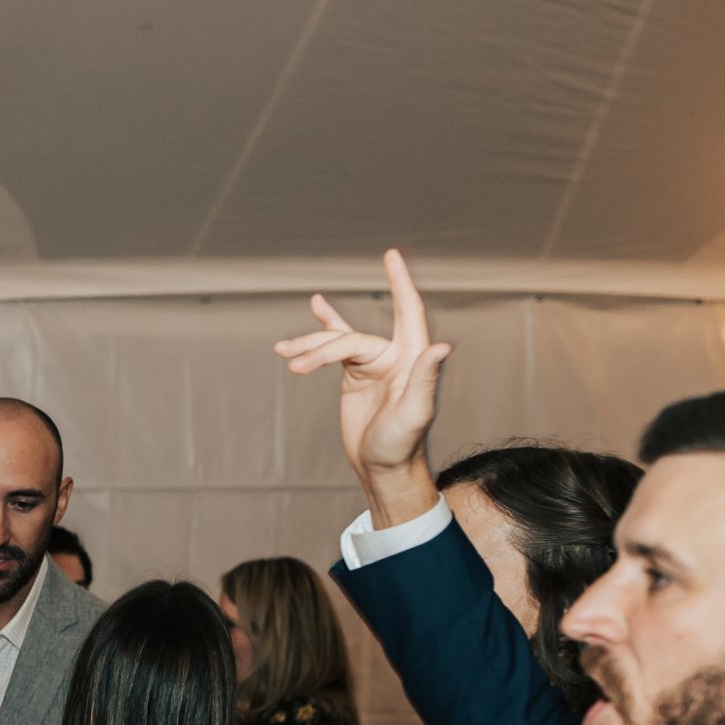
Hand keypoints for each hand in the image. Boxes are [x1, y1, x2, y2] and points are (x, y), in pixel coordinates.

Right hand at [273, 247, 449, 524]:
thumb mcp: (415, 414)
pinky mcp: (355, 376)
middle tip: (294, 362)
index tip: (391, 256)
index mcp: (412, 359)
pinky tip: (316, 307)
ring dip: (309, 346)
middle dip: (321, 346)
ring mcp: (374, 364)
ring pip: (336, 343)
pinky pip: (336, 347)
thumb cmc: (403, 446)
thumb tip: (440, 346)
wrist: (383, 469)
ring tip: (283, 353)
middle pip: (351, 337)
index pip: (407, 311)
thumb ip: (425, 379)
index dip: (400, 283)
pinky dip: (322, 331)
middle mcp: (395, 356)